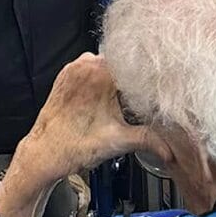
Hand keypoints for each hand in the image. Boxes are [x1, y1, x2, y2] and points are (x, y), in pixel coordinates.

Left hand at [10, 54, 169, 187]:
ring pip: (107, 67)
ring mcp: (75, 67)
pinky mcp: (67, 74)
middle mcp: (87, 64)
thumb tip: (170, 149)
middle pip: (122, 65)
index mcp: (101, 73)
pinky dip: (101, 81)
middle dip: (134, 82)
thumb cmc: (74, 145)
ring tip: (124, 103)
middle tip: (145, 101)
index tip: (159, 89)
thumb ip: (149, 139)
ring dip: (117, 81)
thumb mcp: (119, 141)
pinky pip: (91, 70)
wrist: (45, 152)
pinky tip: (107, 100)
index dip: (149, 78)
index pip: (136, 65)